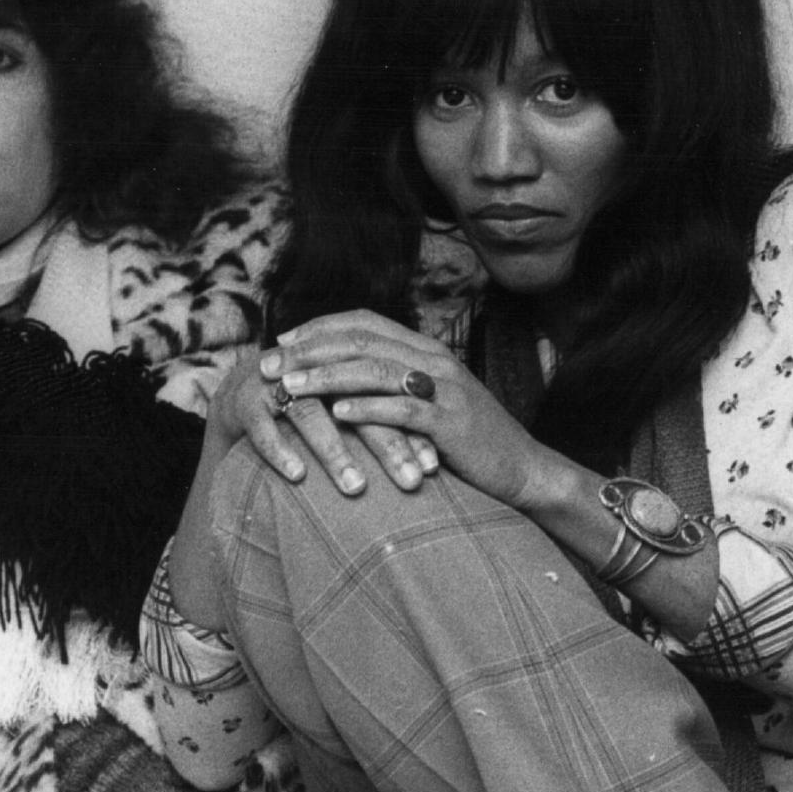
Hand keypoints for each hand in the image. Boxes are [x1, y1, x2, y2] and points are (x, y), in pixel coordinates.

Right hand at [216, 331, 439, 495]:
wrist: (240, 394)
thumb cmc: (308, 409)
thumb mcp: (346, 408)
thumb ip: (384, 423)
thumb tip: (436, 464)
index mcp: (345, 366)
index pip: (387, 394)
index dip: (412, 429)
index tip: (434, 467)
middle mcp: (314, 370)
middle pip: (357, 401)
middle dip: (388, 444)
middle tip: (411, 481)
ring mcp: (276, 384)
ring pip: (310, 415)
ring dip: (335, 452)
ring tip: (357, 488)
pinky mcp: (244, 402)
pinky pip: (262, 428)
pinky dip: (280, 450)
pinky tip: (298, 476)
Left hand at [268, 311, 558, 510]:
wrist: (523, 469)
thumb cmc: (471, 443)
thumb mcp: (434, 404)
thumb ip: (399, 386)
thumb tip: (351, 384)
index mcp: (427, 351)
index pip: (365, 322)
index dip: (320, 328)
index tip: (283, 340)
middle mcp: (435, 361)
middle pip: (361, 341)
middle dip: (309, 350)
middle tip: (270, 363)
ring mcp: (444, 389)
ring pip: (374, 369)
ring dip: (326, 376)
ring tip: (289, 385)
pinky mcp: (450, 422)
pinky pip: (401, 409)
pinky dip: (366, 409)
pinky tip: (335, 414)